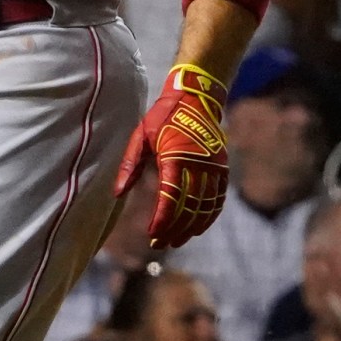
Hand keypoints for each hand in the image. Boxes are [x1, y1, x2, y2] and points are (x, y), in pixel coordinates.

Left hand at [114, 65, 228, 249]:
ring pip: (205, 206)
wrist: (196, 97)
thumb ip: (130, 165)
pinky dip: (209, 215)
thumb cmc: (163, 117)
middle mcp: (198, 165)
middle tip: (160, 243)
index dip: (162, 219)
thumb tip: (118, 193)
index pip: (170, 198)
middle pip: (188, 207)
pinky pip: (218, 198)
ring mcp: (213, 167)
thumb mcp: (140, 136)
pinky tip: (198, 227)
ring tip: (176, 240)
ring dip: (191, 226)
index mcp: (175, 157)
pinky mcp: (222, 168)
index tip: (152, 234)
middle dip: (174, 228)